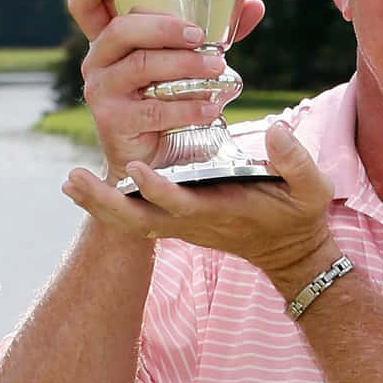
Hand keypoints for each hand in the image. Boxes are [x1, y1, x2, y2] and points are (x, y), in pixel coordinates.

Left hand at [62, 121, 335, 281]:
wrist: (292, 252)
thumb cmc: (301, 215)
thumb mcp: (312, 187)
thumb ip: (295, 160)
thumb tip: (275, 130)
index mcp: (221, 211)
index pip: (183, 204)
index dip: (159, 189)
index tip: (137, 167)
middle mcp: (194, 222)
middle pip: (140, 220)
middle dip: (106, 203)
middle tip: (74, 179)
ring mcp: (183, 225)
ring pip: (132, 221)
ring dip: (100, 204)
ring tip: (70, 180)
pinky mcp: (179, 222)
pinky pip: (137, 218)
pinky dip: (110, 205)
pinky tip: (86, 187)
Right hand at [67, 0, 264, 178]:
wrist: (155, 156)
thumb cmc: (169, 97)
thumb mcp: (187, 59)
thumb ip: (215, 33)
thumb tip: (254, 4)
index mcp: (111, 39)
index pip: (88, 5)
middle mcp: (98, 60)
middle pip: (122, 29)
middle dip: (163, 27)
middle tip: (198, 35)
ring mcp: (101, 90)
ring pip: (141, 67)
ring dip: (184, 65)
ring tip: (218, 68)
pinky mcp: (112, 121)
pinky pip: (152, 108)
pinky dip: (187, 107)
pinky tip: (212, 107)